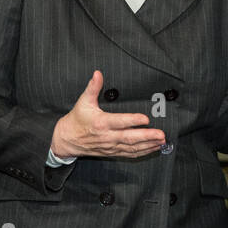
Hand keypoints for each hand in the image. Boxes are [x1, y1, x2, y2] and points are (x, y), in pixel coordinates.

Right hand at [51, 70, 165, 158]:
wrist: (66, 140)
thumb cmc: (77, 119)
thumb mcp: (83, 102)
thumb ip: (93, 87)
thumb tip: (97, 73)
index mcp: (101, 122)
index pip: (119, 122)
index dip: (132, 121)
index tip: (145, 119)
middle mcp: (107, 136)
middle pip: (129, 138)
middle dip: (146, 136)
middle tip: (161, 134)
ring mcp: (110, 146)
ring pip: (131, 148)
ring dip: (148, 145)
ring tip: (161, 141)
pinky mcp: (112, 152)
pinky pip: (129, 154)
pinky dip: (142, 152)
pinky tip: (153, 148)